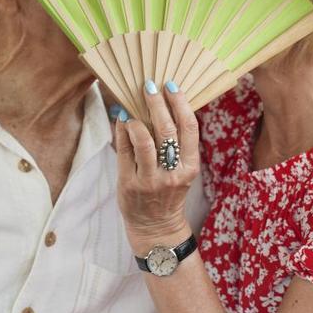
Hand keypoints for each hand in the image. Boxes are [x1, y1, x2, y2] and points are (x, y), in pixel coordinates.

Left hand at [115, 81, 199, 253]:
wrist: (156, 226)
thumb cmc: (169, 192)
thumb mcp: (182, 170)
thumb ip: (177, 143)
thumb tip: (163, 104)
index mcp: (190, 166)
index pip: (189, 128)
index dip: (181, 103)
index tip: (172, 85)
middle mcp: (172, 173)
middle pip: (166, 130)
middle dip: (157, 103)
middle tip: (150, 86)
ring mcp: (150, 180)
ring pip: (144, 140)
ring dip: (137, 118)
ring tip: (132, 106)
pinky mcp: (129, 184)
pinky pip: (124, 151)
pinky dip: (122, 131)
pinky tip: (122, 120)